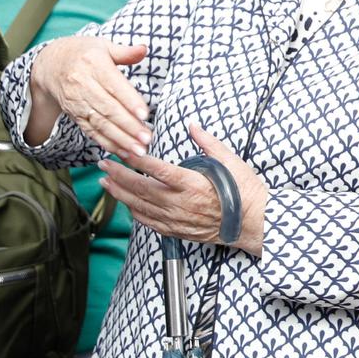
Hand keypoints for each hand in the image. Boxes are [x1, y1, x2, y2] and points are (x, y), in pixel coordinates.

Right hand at [27, 36, 151, 156]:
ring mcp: (77, 102)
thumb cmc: (84, 53)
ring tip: (139, 150)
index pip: (113, 85)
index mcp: (93, 64)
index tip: (144, 114)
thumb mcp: (102, 45)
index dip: (129, 100)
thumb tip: (143, 49)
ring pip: (100, 123)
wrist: (50, 65)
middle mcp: (82, 84)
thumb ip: (124, 52)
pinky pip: (92, 131)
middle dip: (128, 125)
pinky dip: (108, 143)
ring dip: (120, 139)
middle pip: (107, 108)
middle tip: (147, 138)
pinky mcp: (75, 115)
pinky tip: (124, 152)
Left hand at [103, 122, 269, 258]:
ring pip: (139, 206)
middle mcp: (180, 203)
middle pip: (140, 188)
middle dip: (118, 175)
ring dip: (120, 194)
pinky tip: (127, 205)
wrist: (254, 222)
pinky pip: (149, 222)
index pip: (156, 169)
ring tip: (106, 183)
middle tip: (103, 165)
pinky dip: (134, 212)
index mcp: (192, 183)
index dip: (136, 159)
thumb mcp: (231, 161)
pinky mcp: (178, 230)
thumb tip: (193, 127)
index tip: (121, 150)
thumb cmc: (245, 193)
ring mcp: (177, 219)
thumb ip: (208, 143)